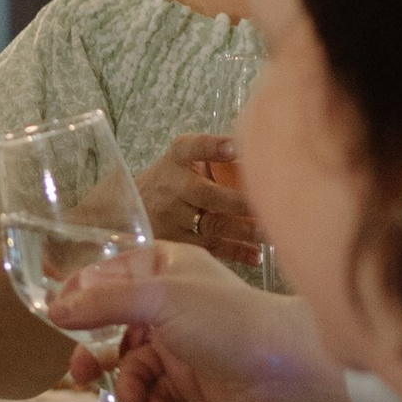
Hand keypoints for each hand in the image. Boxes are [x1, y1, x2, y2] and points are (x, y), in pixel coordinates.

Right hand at [52, 244, 346, 401]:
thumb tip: (54, 309)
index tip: (55, 322)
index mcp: (160, 267)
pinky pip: (153, 391)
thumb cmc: (225, 319)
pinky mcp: (188, 378)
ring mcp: (177, 342)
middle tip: (80, 375)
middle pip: (111, 327)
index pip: (104, 277)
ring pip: (130, 365)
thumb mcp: (158, 299)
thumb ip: (103, 303)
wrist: (283, 365)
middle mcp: (166, 302)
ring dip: (127, 385)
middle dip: (94, 353)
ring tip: (136, 399)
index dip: (78, 299)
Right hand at [137, 133, 260, 263]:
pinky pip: (210, 249)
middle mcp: (172, 187)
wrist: (130, 209)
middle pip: (207, 195)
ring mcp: (172, 219)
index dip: (213, 147)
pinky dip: (236, 253)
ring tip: (270, 232)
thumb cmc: (172, 181)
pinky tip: (256, 255)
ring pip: (212, 227)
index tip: (234, 148)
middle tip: (271, 203)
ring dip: (244, 231)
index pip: (192, 148)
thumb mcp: (184, 159)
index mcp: (177, 159)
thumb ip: (216, 154)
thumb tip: (260, 146)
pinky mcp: (176, 244)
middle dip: (241, 202)